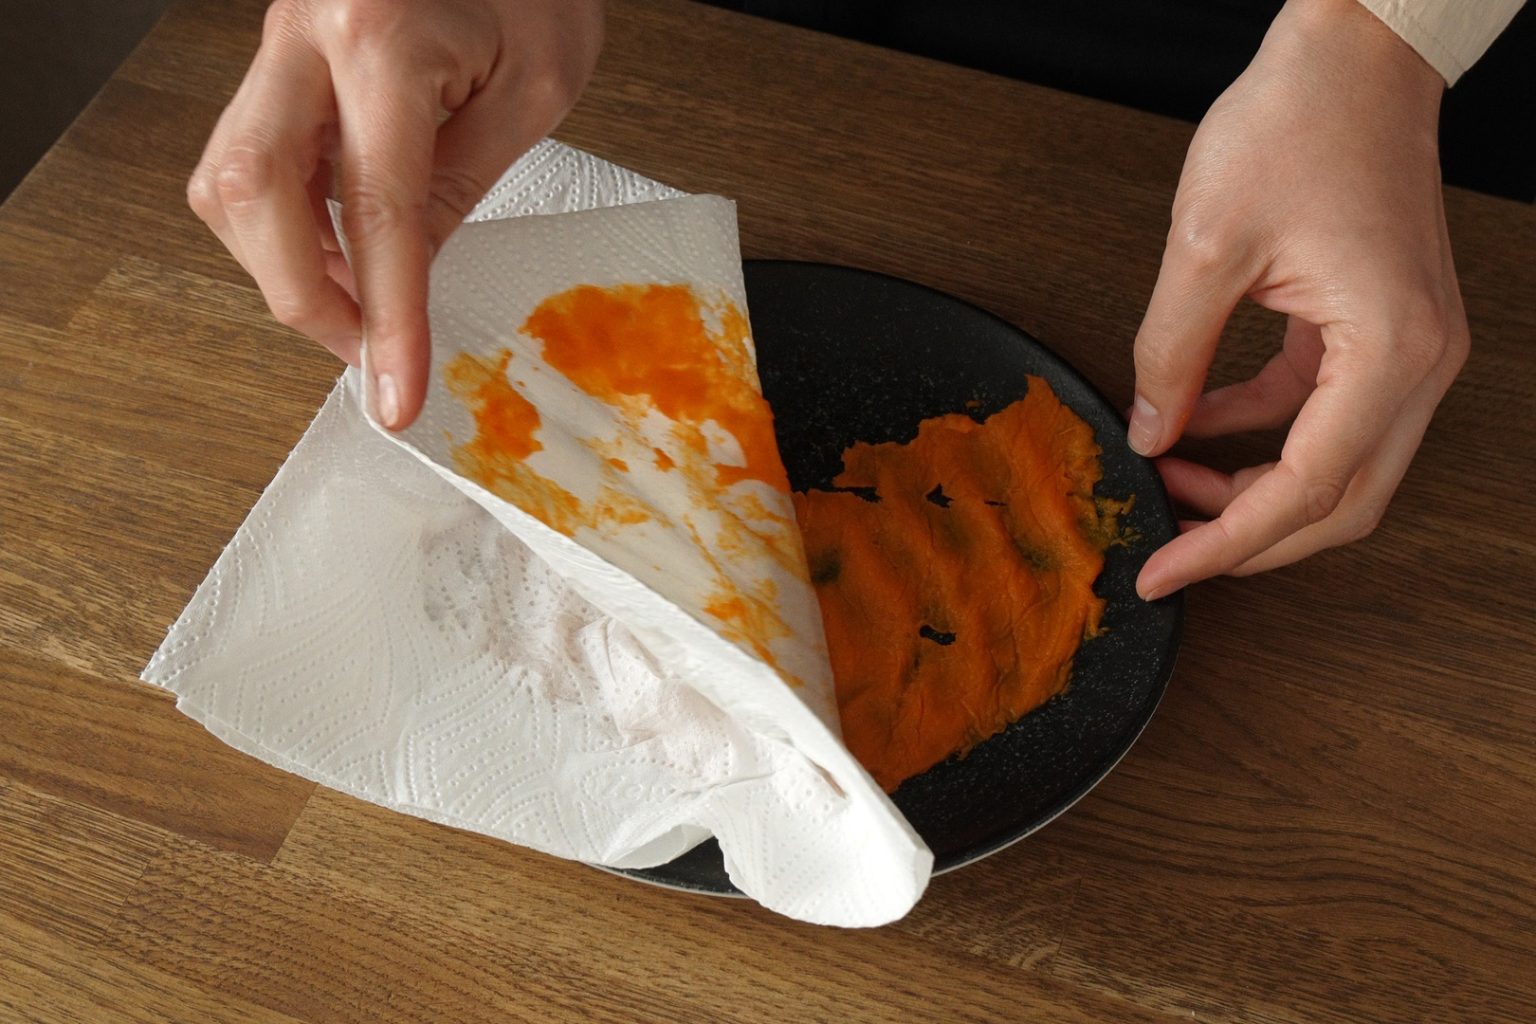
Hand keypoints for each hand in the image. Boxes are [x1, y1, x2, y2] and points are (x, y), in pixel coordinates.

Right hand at [188, 0, 604, 428]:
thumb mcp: (533, 91)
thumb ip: (459, 186)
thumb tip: (403, 280)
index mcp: (380, 37)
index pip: (373, 211)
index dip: (385, 319)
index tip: (394, 394)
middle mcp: (304, 32)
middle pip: (248, 192)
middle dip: (299, 294)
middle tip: (365, 352)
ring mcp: (280, 39)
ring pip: (228, 179)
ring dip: (284, 261)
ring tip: (364, 302)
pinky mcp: (281, 56)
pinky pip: (251, 156)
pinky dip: (287, 223)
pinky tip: (345, 250)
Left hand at [1128, 0, 1468, 599]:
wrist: (1355, 57)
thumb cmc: (1298, 125)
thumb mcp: (1206, 248)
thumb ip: (1171, 353)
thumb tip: (1150, 432)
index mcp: (1389, 351)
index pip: (1306, 490)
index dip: (1226, 545)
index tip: (1161, 572)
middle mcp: (1420, 364)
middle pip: (1339, 502)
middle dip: (1249, 538)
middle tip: (1168, 548)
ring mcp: (1409, 351)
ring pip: (1336, 469)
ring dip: (1254, 490)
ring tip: (1171, 483)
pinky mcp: (1383, 333)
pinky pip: (1323, 415)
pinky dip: (1262, 436)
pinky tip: (1198, 429)